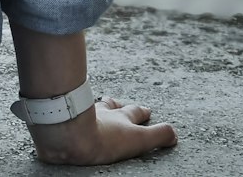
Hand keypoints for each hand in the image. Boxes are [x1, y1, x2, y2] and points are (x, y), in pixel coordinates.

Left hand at [28, 96, 176, 165]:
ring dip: (99, 107)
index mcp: (120, 118)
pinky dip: (76, 112)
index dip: (142, 112)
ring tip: (100, 105)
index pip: (134, 112)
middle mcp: (103, 113)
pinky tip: (73, 114)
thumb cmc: (105, 139)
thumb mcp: (138, 138)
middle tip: (121, 103)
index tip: (147, 110)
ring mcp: (84, 115)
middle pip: (112, 106)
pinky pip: (72, 113)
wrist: (71, 136)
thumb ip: (158, 135)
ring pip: (93, 108)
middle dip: (119, 105)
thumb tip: (174, 133)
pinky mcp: (68, 121)